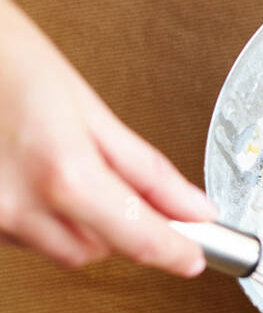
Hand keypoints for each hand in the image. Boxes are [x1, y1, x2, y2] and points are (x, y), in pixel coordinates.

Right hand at [0, 0, 214, 273]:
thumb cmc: (3, 54)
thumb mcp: (86, 105)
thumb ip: (146, 169)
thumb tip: (194, 207)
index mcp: (62, 173)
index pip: (138, 239)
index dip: (175, 252)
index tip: (193, 257)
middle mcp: (21, 205)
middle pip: (97, 250)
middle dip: (114, 224)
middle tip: (111, 176)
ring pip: (60, 249)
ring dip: (75, 222)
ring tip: (57, 160)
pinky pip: (24, 237)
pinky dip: (39, 215)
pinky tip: (28, 173)